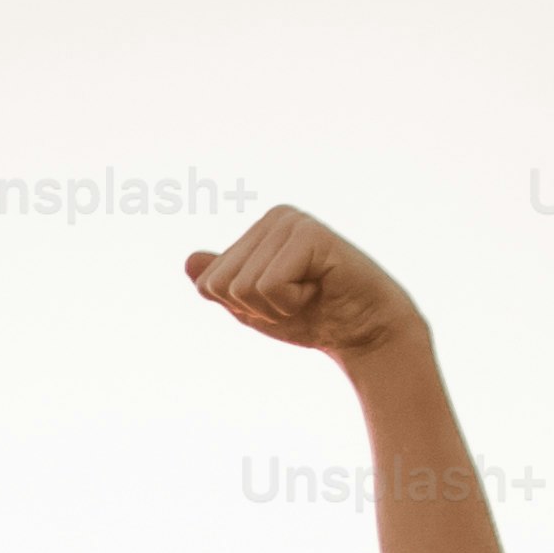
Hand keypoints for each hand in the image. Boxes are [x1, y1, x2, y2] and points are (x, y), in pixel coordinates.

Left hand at [186, 205, 427, 366]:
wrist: (365, 334)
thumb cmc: (315, 320)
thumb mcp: (255, 309)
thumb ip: (222, 286)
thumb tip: (189, 260)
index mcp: (256, 232)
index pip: (208, 284)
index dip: (241, 308)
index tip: (280, 301)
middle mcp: (273, 218)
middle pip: (221, 284)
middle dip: (256, 308)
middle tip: (298, 300)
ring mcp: (292, 222)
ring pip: (242, 287)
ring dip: (276, 306)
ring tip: (311, 293)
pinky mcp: (310, 235)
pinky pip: (268, 285)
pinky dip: (291, 302)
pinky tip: (320, 289)